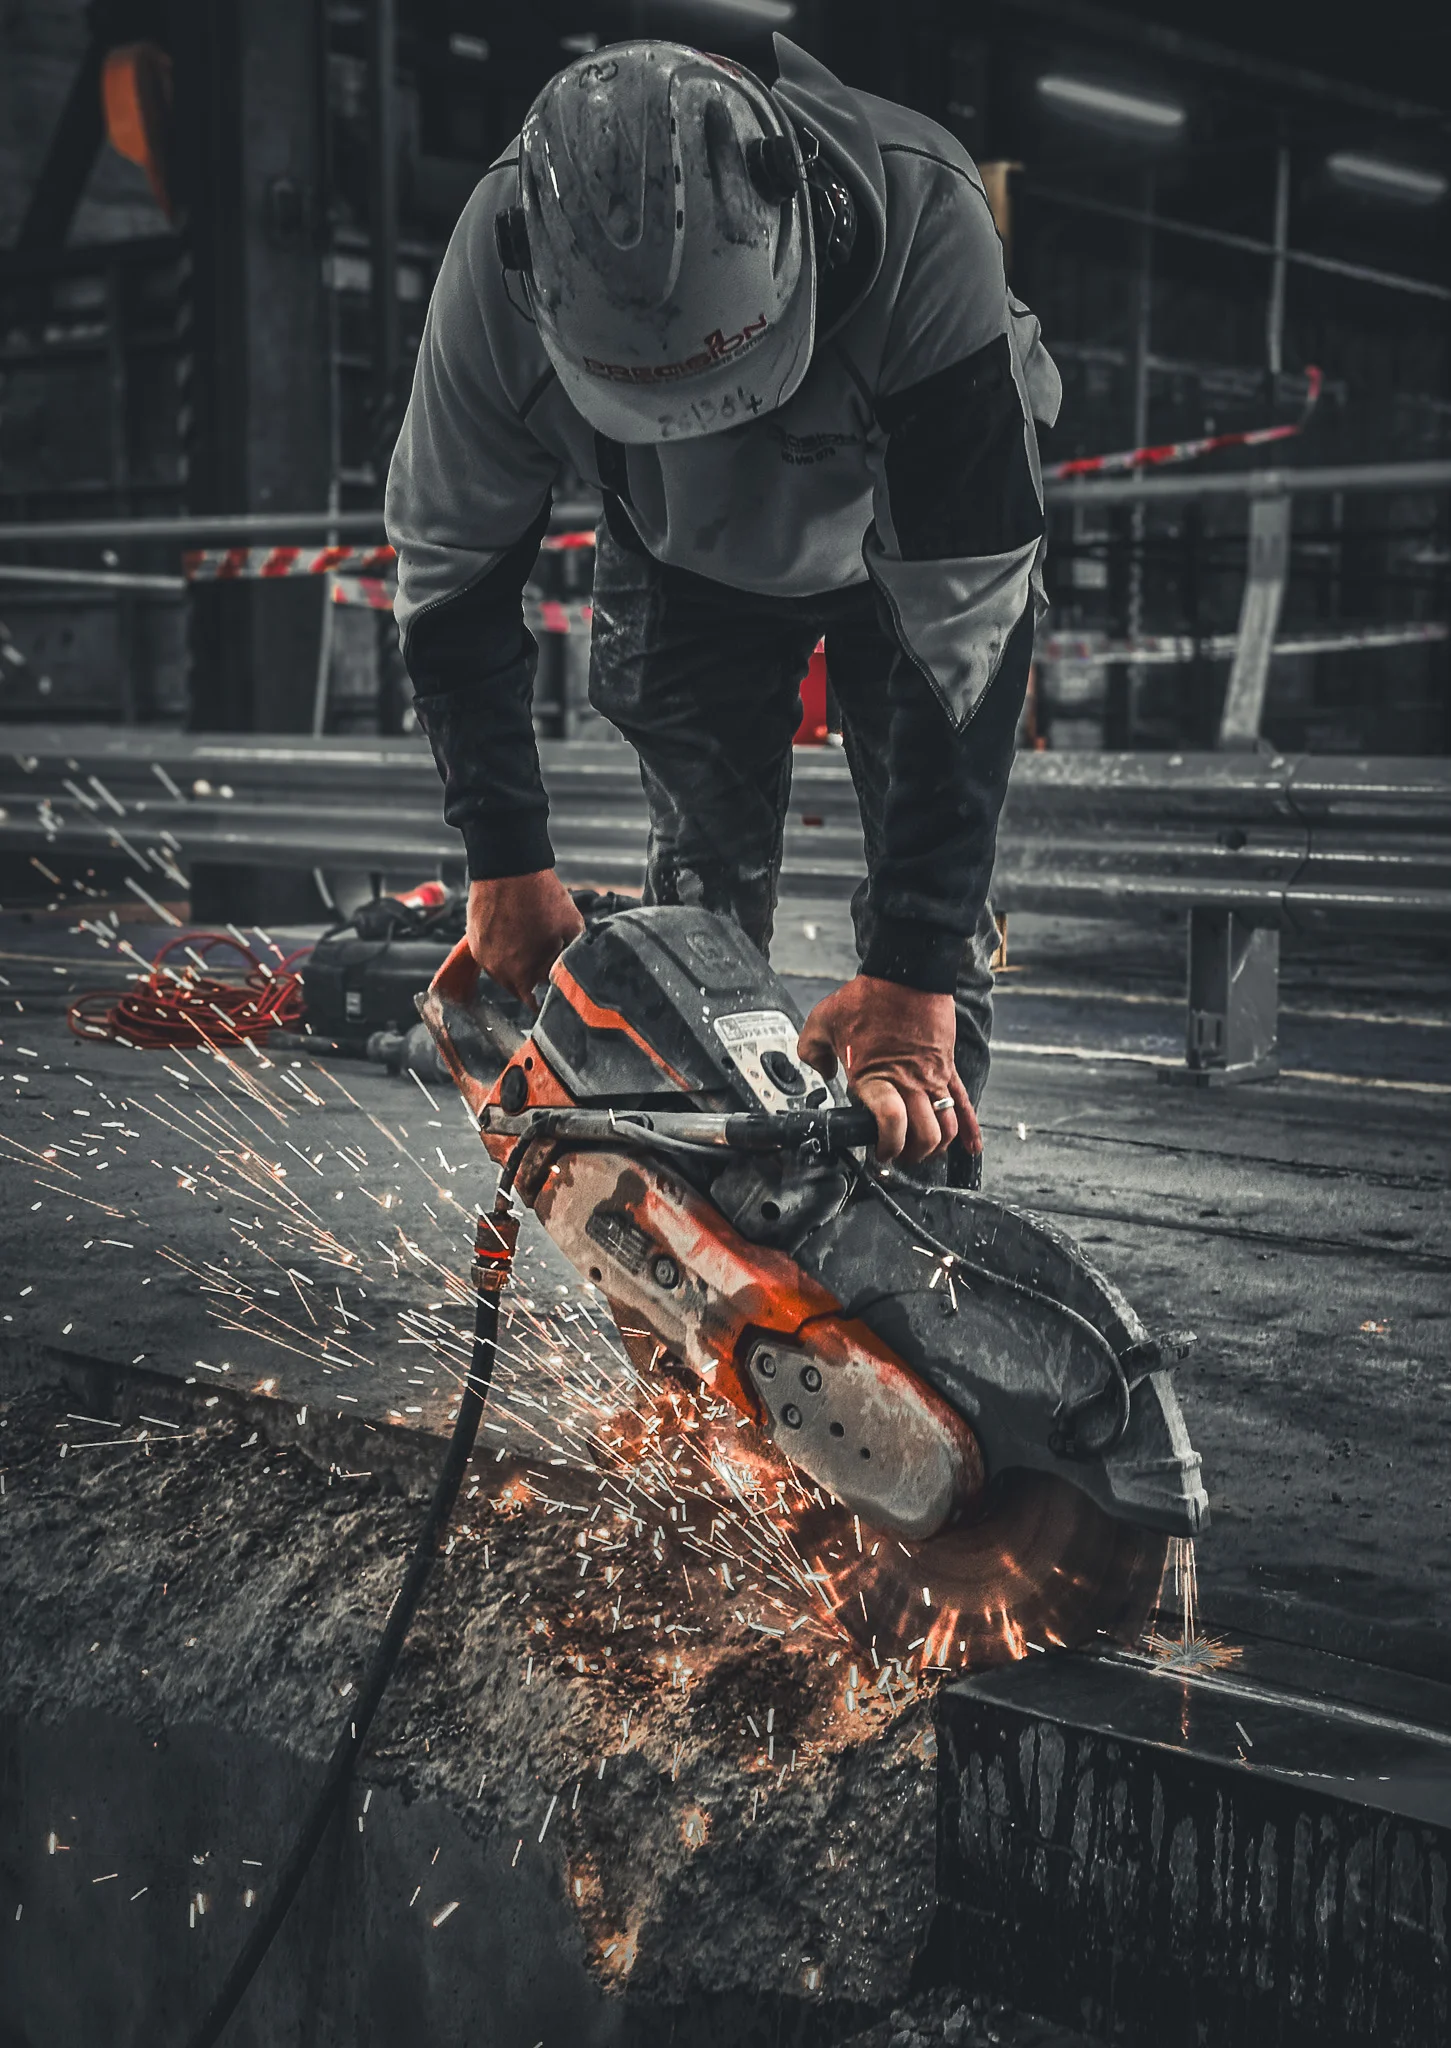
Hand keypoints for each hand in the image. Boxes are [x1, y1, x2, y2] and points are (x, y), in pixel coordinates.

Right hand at [466, 871, 583, 1007]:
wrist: (510, 867)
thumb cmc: (542, 896)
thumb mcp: (572, 928)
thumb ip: (570, 956)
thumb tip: (572, 971)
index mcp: (522, 974)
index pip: (533, 1003)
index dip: (546, 996)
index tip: (553, 989)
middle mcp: (498, 970)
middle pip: (517, 989)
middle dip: (532, 980)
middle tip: (545, 961)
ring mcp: (483, 955)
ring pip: (502, 973)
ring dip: (515, 965)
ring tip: (529, 942)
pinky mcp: (473, 940)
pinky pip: (490, 956)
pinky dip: (501, 951)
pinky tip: (514, 933)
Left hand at [797, 974, 980, 1166]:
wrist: (906, 972)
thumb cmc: (868, 996)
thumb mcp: (822, 1021)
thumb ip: (812, 1050)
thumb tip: (821, 1070)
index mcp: (874, 1076)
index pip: (890, 1122)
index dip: (887, 1144)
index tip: (878, 1152)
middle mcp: (907, 1082)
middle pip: (923, 1134)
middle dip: (911, 1155)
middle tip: (899, 1157)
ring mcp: (932, 1077)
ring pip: (945, 1126)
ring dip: (936, 1146)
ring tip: (923, 1152)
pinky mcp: (947, 1068)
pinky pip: (963, 1103)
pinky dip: (970, 1129)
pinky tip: (972, 1148)